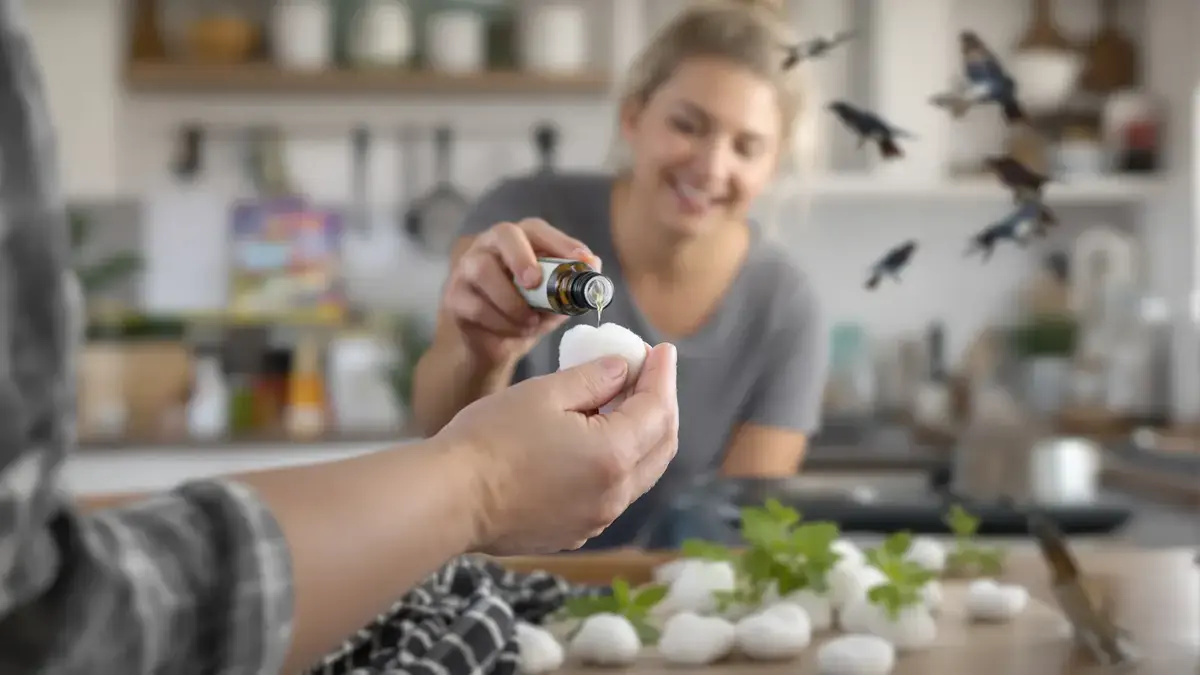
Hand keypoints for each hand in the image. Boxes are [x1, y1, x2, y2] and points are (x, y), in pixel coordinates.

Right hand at [439, 343, 678, 554]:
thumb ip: (594, 378)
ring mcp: (596, 519)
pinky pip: (613, 493)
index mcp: (614, 455)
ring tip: (623, 402)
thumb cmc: (490, 439)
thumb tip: (622, 369)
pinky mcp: (575, 531)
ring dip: (641, 435)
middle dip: (661, 405)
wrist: (450, 499)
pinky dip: (619, 462)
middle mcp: (615, 494)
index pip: (657, 409)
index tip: (663, 350)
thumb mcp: (545, 393)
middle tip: (650, 374)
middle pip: (661, 445)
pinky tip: (597, 440)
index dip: (662, 375)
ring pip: (640, 472)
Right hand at [442, 218, 600, 365]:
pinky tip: (514, 331)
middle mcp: (490, 245)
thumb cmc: (527, 312)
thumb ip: (572, 284)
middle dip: (522, 257)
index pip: (536, 229)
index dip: (561, 242)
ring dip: (512, 301)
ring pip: (482, 270)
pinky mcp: (454, 296)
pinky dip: (501, 322)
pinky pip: (476, 305)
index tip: (583, 261)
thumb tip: (594, 267)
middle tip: (535, 282)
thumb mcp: (555, 300)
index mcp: (518, 241)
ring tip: (531, 322)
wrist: (494, 347)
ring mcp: (466, 268)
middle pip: (503, 234)